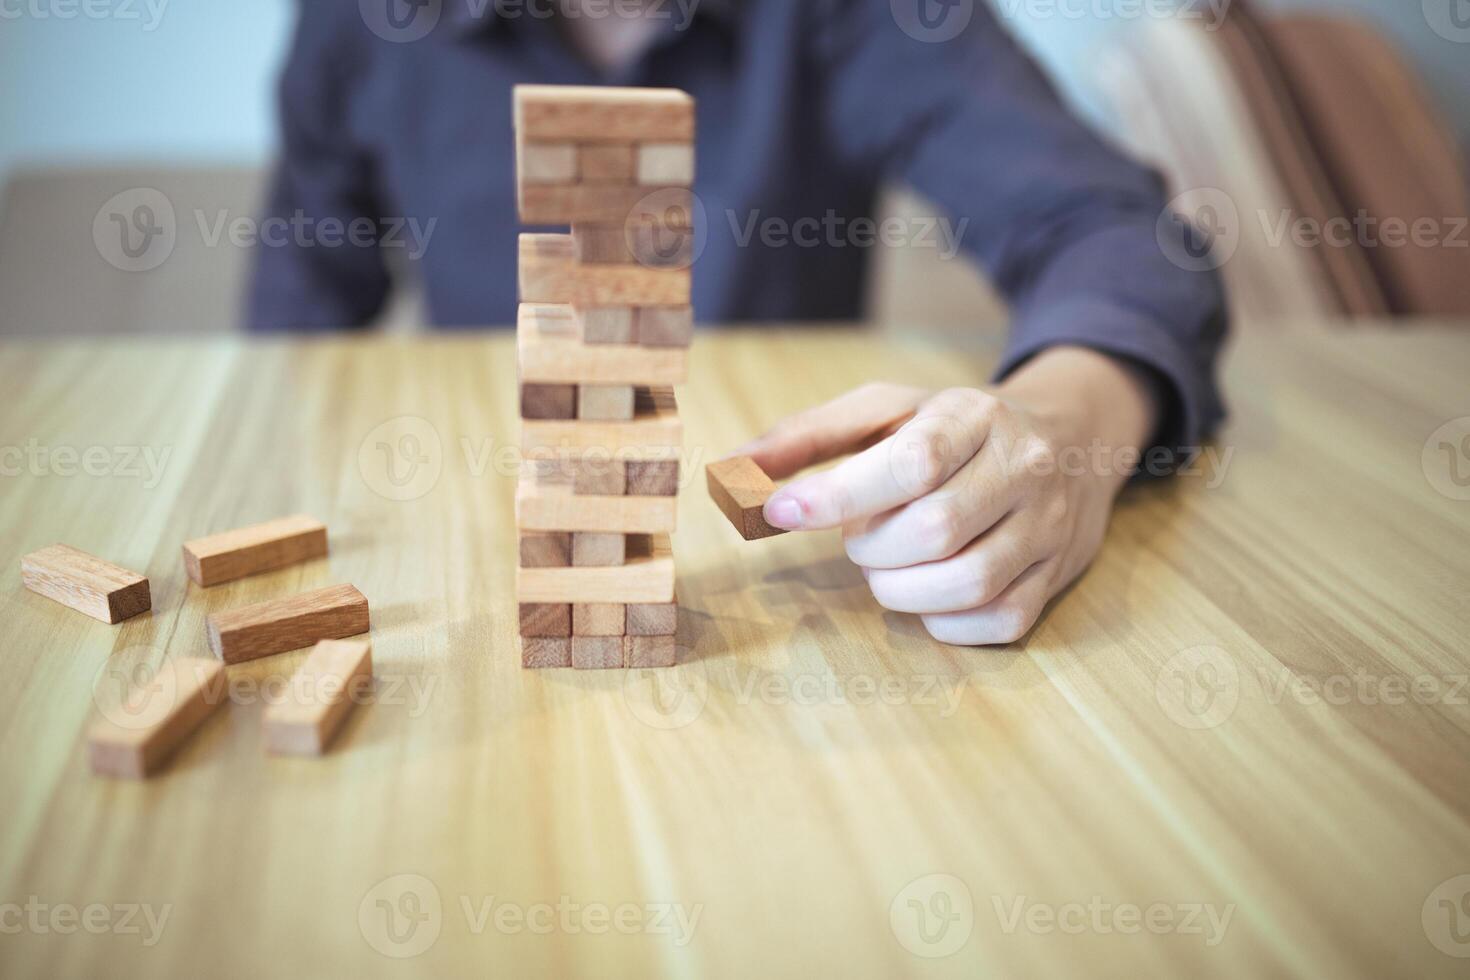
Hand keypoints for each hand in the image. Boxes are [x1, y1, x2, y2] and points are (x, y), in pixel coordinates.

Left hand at [731, 347, 1158, 645]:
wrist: (1072, 436)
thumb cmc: (951, 427)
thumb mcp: (884, 408)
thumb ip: (807, 435)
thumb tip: (732, 472)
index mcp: (974, 416)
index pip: (911, 462)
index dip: (839, 496)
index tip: (785, 513)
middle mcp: (1023, 467)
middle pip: (934, 530)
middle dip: (871, 547)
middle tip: (860, 537)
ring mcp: (1047, 526)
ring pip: (968, 582)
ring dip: (901, 589)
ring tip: (887, 566)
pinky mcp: (1056, 577)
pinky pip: (998, 621)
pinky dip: (944, 621)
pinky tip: (926, 595)